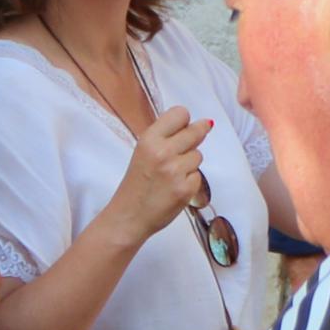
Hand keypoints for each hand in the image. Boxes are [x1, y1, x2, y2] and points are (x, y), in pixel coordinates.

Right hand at [104, 109, 215, 244]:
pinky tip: (175, 188)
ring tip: (172, 174)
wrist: (129, 216)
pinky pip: (198, 176)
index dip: (184, 121)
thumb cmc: (136, 184)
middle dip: (194, 139)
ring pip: (198, 156)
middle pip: (196, 132)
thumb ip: (165, 137)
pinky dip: (190, 182)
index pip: (180, 113)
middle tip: (180, 152)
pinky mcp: (186, 189)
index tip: (182, 128)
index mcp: (149, 139)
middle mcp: (163, 152)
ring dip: (190, 163)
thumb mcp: (143, 152)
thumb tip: (200, 124)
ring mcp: (176, 171)